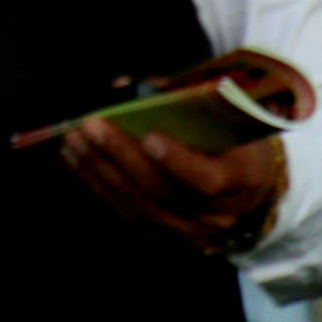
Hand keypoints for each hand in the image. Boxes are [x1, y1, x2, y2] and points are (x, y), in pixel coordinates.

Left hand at [58, 119, 286, 256]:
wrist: (249, 185)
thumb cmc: (233, 138)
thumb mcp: (225, 116)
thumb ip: (180, 100)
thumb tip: (122, 87)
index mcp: (244, 177)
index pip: (209, 179)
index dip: (179, 161)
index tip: (150, 136)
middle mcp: (219, 212)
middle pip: (163, 191)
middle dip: (121, 156)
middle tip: (89, 127)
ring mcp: (191, 230)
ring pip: (140, 204)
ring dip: (99, 169)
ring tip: (72, 139)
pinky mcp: (165, 234)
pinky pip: (127, 212)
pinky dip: (97, 184)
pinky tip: (74, 159)